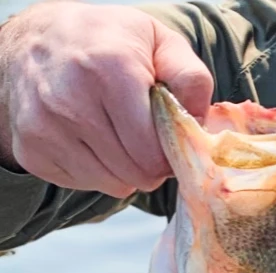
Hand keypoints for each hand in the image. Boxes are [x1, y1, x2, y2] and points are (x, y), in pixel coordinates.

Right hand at [0, 1, 212, 195]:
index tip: (163, 135)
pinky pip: (84, 184)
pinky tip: (89, 138)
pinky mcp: (31, 150)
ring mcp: (44, 127)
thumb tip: (199, 125)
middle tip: (142, 136)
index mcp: (110, 70)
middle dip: (149, 163)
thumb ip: (191, 78)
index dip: (168, 153)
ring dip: (124, 169)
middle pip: (137, 175)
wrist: (36, 39)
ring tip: (115, 133)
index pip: (154, 154)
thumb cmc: (109, 42)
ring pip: (112, 185)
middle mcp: (70, 100)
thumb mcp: (158, 41)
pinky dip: (95, 170)